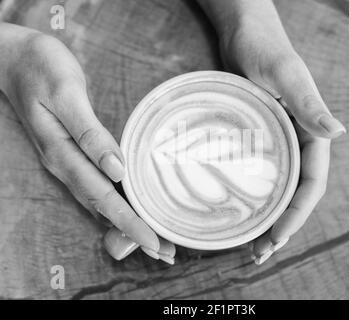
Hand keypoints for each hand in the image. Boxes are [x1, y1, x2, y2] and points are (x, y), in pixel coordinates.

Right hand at [0, 23, 174, 263]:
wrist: (14, 58)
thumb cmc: (42, 69)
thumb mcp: (67, 96)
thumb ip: (90, 134)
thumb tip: (117, 169)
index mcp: (64, 154)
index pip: (103, 197)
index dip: (129, 222)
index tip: (154, 242)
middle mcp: (65, 166)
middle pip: (104, 208)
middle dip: (134, 232)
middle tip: (165, 253)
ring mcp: (67, 162)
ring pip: (101, 202)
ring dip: (127, 223)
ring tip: (154, 240)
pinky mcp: (72, 154)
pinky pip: (96, 188)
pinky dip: (116, 204)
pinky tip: (130, 211)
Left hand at [218, 11, 345, 263]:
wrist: (243, 33)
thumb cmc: (264, 47)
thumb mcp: (285, 74)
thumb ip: (308, 103)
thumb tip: (337, 135)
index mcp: (310, 131)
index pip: (312, 182)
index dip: (298, 213)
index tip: (278, 236)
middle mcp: (296, 140)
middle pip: (295, 192)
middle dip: (283, 225)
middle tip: (261, 253)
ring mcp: (276, 140)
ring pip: (278, 187)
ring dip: (269, 216)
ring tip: (252, 244)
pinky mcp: (257, 137)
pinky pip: (260, 173)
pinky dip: (254, 196)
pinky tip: (241, 211)